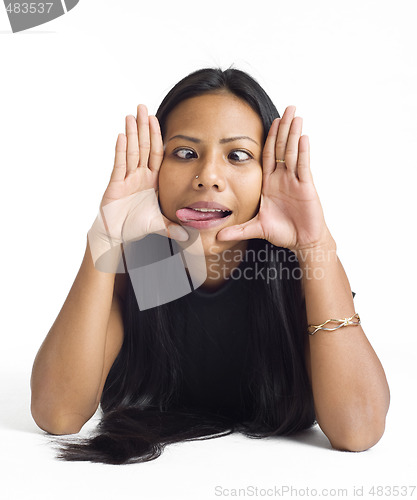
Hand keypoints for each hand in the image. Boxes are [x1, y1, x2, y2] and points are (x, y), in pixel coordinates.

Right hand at [99, 104, 188, 242]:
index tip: (157, 119)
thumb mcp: (160, 224)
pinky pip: (120, 165)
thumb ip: (174, 226)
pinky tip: (122, 136)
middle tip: (143, 107)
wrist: (116, 234)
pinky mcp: (116, 184)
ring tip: (131, 115)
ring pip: (131, 151)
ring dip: (132, 133)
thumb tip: (191, 235)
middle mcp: (140, 176)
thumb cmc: (135, 226)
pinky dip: (121, 150)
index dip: (157, 137)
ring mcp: (127, 179)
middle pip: (143, 147)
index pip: (156, 154)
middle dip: (143, 127)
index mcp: (152, 181)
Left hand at [216, 105, 332, 251]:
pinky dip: (303, 152)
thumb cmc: (282, 232)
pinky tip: (302, 137)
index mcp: (269, 183)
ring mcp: (295, 181)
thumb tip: (217, 238)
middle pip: (282, 148)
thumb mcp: (255, 228)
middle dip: (284, 127)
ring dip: (293, 134)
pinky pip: (303, 166)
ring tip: (296, 115)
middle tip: (288, 108)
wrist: (302, 242)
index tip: (270, 121)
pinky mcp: (306, 188)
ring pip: (293, 153)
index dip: (269, 138)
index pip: (268, 155)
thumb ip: (237, 230)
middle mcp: (282, 178)